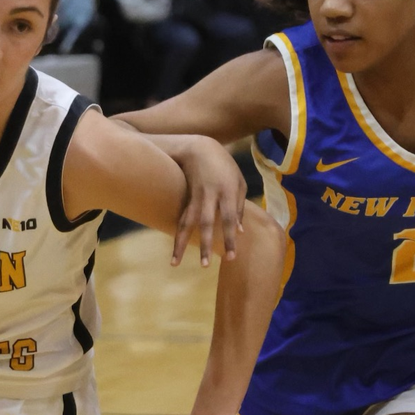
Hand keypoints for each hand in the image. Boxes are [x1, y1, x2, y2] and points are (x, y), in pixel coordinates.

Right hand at [174, 138, 248, 266]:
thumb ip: (239, 207)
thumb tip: (240, 232)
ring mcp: (193, 196)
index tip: (231, 257)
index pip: (229, 219)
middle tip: (204, 266)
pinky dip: (177, 235)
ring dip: (180, 244)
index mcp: (227, 191)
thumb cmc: (224, 166)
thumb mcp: (238, 182)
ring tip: (174, 264)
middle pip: (205, 223)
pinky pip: (180, 219)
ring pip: (186, 223)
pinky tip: (174, 250)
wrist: (198, 147)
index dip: (230, 239)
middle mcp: (209, 195)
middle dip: (204, 245)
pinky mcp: (183, 198)